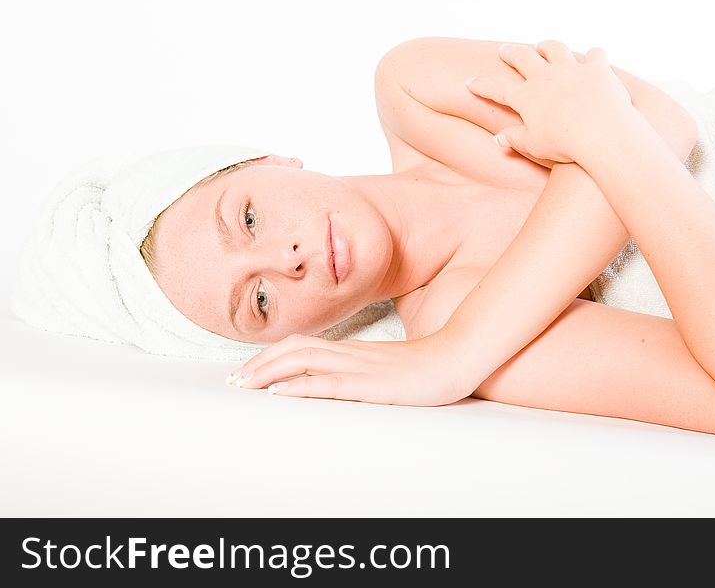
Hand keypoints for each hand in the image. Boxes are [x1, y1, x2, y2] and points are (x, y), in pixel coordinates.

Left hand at [226, 329, 480, 405]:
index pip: (301, 346)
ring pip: (303, 361)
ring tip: (245, 385)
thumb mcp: (385, 369)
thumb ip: (359, 371)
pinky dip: (300, 385)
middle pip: (293, 349)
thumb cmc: (423, 366)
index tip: (249, 371)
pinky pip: (328, 382)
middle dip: (260, 363)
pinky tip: (281, 392)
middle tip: (235, 381)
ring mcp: (359, 366)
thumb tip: (336, 381)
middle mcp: (350, 353)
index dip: (271, 356)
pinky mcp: (370, 383)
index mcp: (351, 350)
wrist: (455, 358)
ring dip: (269, 372)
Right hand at [466, 41, 638, 167]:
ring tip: (543, 47)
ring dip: (547, 46)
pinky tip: (593, 59)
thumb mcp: (534, 146)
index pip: (496, 88)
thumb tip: (498, 139)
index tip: (471, 82)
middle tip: (504, 51)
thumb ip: (515, 139)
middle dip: (511, 53)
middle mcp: (546, 77)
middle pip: (522, 56)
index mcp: (526, 97)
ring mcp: (572, 69)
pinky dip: (593, 57)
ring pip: (555, 48)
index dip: (481, 85)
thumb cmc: (565, 145)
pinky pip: (595, 55)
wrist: (601, 133)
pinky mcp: (598, 69)